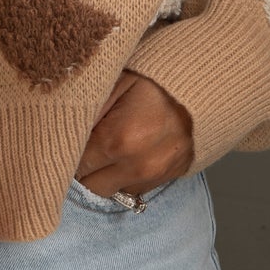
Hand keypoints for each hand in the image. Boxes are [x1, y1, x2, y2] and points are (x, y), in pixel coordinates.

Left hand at [75, 70, 194, 201]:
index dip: (67, 150)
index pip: (74, 164)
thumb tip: (62, 130)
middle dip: (82, 167)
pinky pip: (134, 188)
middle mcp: (136, 166)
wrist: (207, 85)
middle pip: (90, 185)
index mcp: (117, 140)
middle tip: (84, 143)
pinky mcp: (168, 178)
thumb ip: (87, 108)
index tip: (67, 138)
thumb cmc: (157, 78)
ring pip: (111, 190)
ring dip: (103, 174)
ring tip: (107, 147)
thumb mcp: (116, 81)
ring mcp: (155, 176)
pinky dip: (124, 175)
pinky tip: (128, 152)